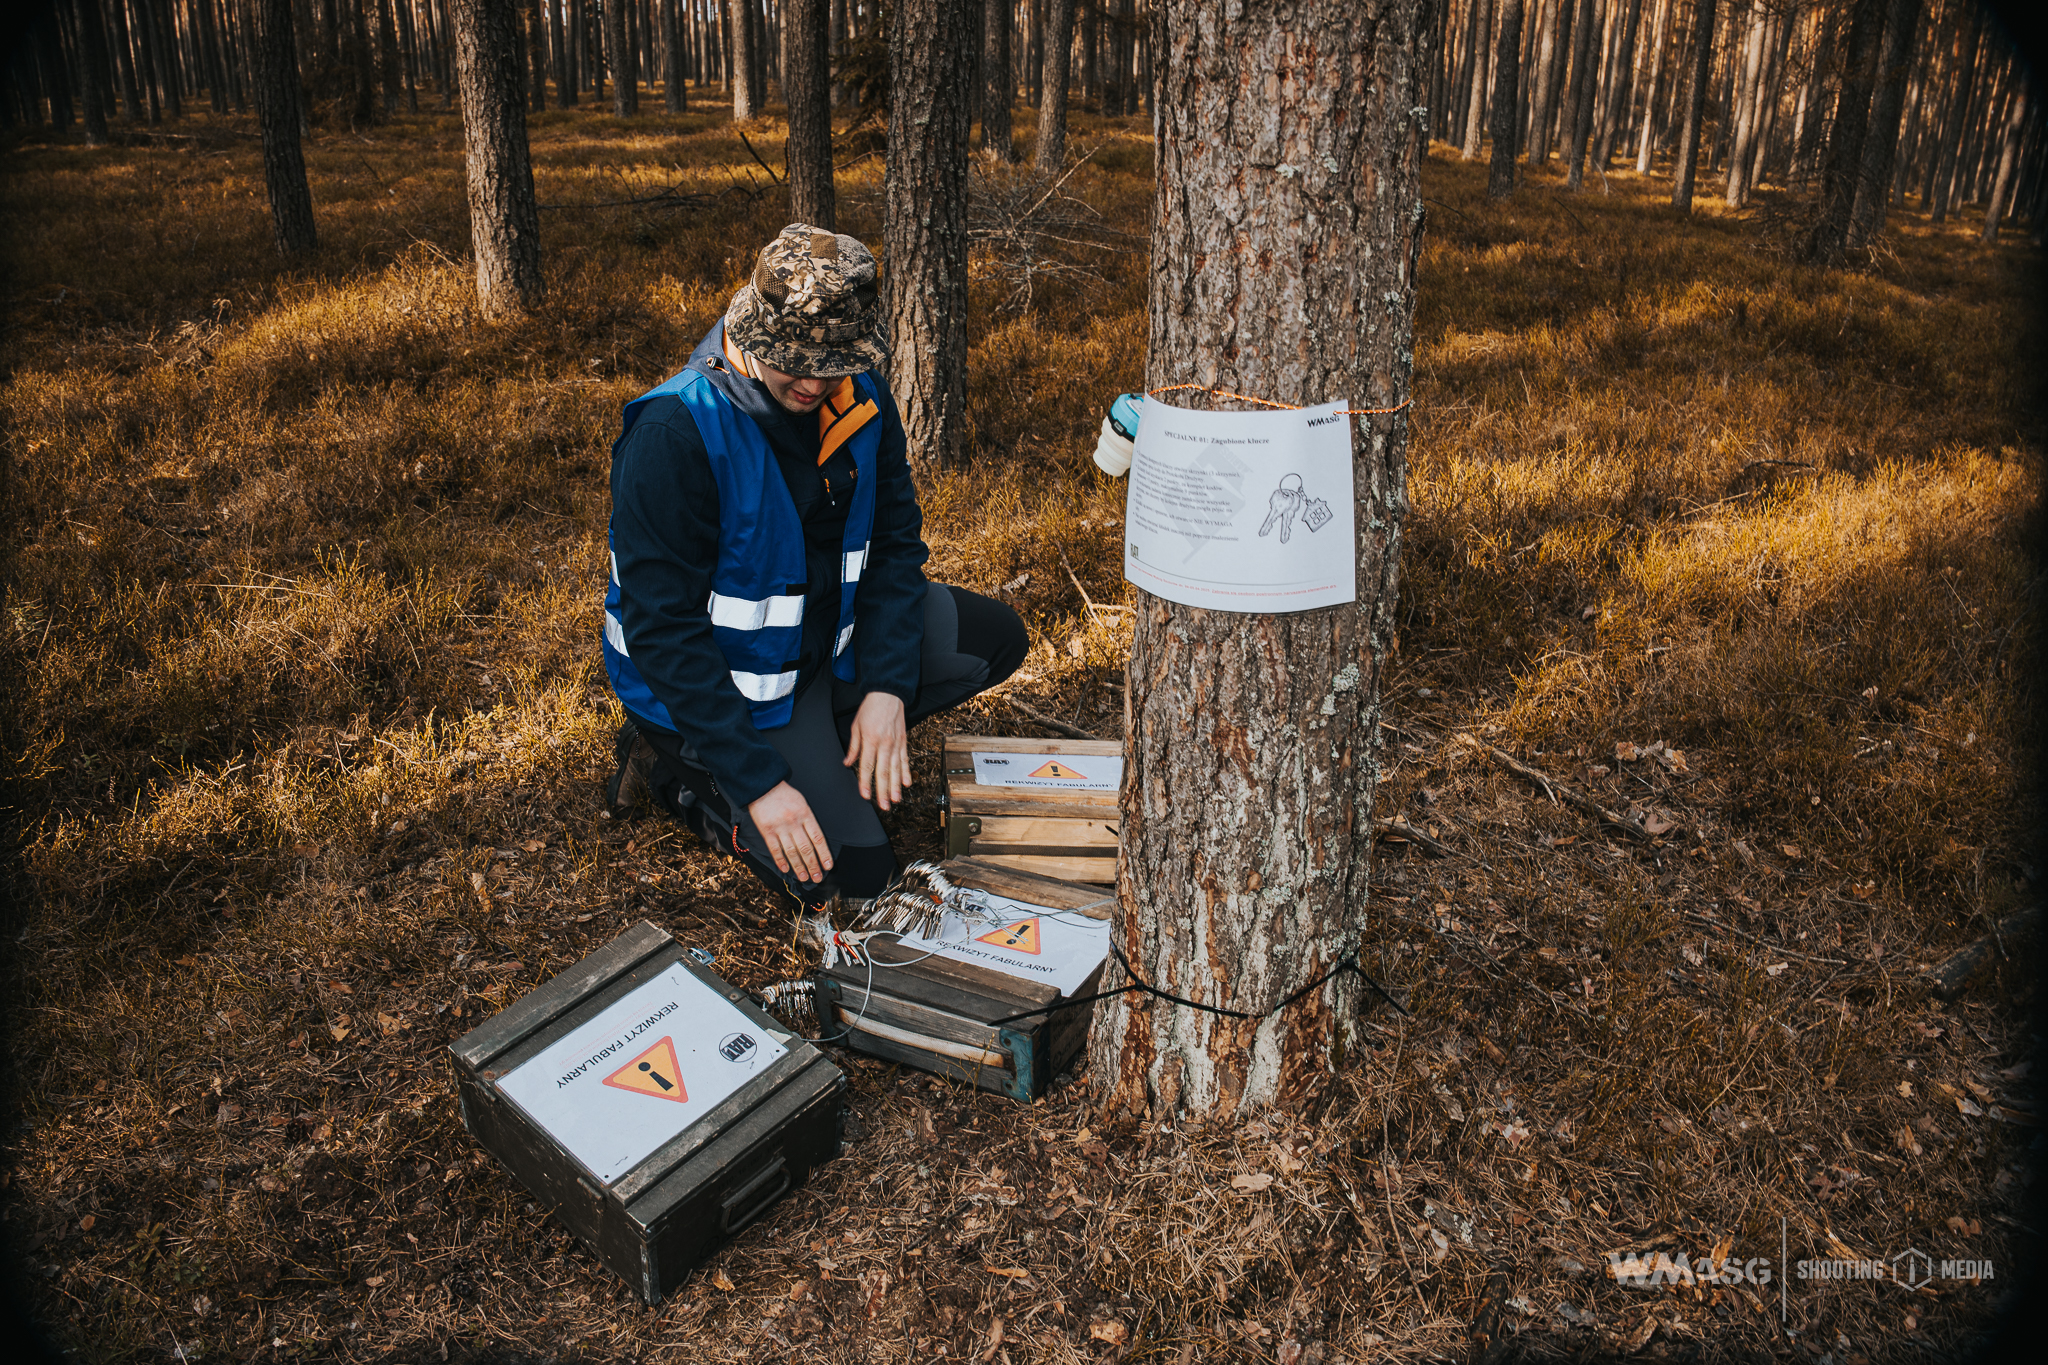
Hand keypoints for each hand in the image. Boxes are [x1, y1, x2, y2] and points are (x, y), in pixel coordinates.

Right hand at [746, 782, 831, 883]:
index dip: (824, 854)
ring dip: (799, 867)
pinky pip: (775, 849)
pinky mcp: (767, 831)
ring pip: (792, 852)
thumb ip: (808, 820)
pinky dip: (781, 861)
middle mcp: (794, 822)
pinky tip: (786, 870)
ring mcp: (780, 827)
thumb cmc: (785, 795)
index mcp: (806, 815)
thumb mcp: (802, 802)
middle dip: (813, 865)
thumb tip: (816, 841)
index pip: (818, 838)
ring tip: (804, 878)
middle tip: (817, 878)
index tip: (828, 866)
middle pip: (806, 848)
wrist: (763, 786)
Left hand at [844, 692, 911, 809]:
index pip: (867, 766)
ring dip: (895, 786)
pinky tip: (906, 784)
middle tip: (883, 805)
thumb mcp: (856, 726)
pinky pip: (905, 760)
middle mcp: (884, 744)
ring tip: (895, 800)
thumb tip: (847, 762)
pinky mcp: (903, 742)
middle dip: (882, 791)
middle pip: (883, 772)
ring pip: (895, 769)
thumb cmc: (870, 709)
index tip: (865, 795)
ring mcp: (896, 744)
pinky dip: (906, 773)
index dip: (865, 782)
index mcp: (870, 740)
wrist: (888, 695)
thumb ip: (853, 747)